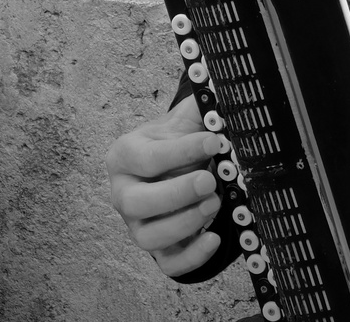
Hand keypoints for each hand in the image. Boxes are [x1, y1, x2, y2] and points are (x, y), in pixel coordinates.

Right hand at [106, 96, 225, 276]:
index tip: (213, 140)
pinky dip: (191, 256)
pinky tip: (215, 238)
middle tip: (209, 180)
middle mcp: (124, 193)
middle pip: (136, 203)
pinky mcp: (160, 248)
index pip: (145, 157)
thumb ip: (202, 103)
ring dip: (183, 223)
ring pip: (148, 237)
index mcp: (125, 156)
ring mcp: (138, 224)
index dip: (179, 150)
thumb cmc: (180, 139)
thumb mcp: (187, 116)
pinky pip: (168, 262)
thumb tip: (225, 86)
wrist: (179, 163)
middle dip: (175, 193)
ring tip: (215, 202)